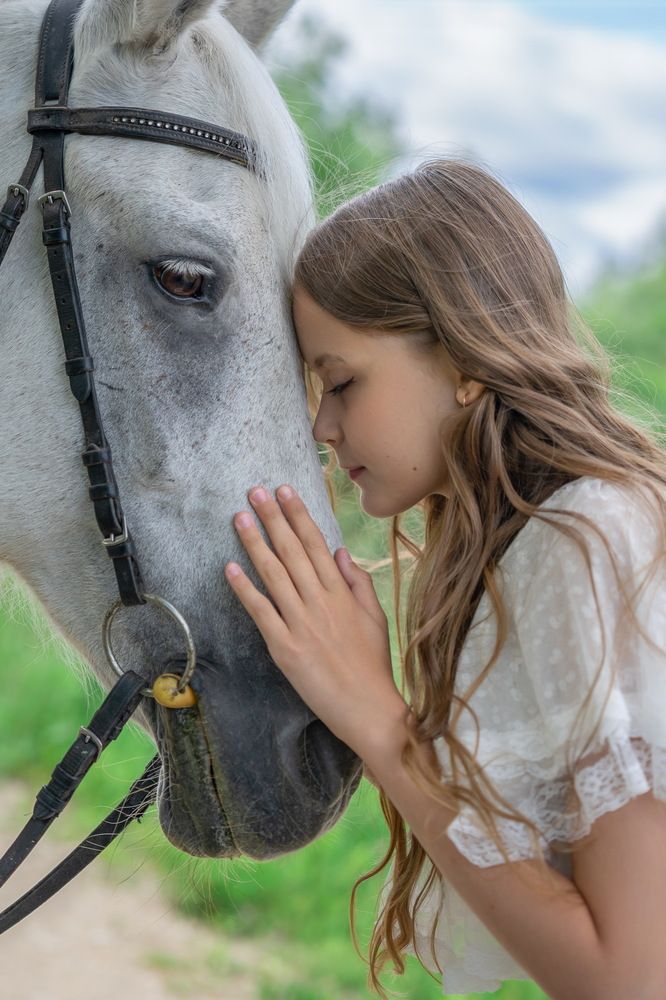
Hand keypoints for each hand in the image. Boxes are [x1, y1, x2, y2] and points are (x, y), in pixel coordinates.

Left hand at [224, 484, 408, 761]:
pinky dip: (245, 588)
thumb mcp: (374, 617)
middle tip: (254, 491)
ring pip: (274, 574)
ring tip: (239, 517)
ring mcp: (301, 623)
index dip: (298, 515)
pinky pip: (261, 611)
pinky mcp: (284, 647)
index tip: (284, 490)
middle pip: (292, 551)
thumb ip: (358, 583)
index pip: (316, 544)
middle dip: (273, 518)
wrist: (368, 707)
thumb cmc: (372, 664)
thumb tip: (340, 552)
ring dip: (255, 543)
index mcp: (342, 592)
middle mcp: (320, 601)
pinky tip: (230, 567)